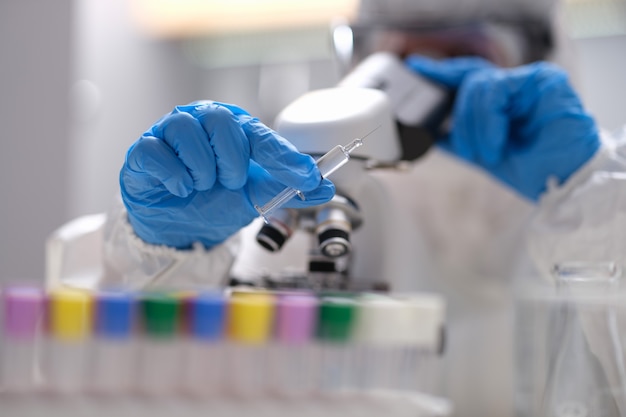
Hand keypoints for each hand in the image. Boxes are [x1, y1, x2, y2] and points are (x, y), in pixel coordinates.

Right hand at [120, 101, 333, 248]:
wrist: (179, 226)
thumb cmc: (214, 200)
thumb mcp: (253, 197)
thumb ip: (285, 190)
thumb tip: (323, 186)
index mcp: (233, 128)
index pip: (261, 135)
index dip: (284, 157)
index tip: (307, 177)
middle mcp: (201, 121)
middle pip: (222, 122)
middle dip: (233, 161)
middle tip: (230, 183)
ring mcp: (169, 132)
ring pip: (187, 132)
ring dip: (202, 170)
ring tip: (202, 186)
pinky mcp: (143, 150)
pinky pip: (157, 152)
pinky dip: (175, 176)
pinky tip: (181, 189)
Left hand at [406, 55, 600, 200]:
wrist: (563, 185)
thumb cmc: (531, 170)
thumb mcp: (483, 154)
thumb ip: (458, 139)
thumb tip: (430, 132)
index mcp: (501, 101)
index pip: (466, 77)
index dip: (440, 72)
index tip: (415, 66)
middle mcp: (515, 87)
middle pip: (469, 82)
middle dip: (459, 117)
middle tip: (466, 149)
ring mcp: (529, 80)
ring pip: (478, 87)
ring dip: (474, 126)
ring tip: (488, 153)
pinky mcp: (544, 79)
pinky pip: (498, 89)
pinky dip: (490, 119)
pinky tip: (497, 142)